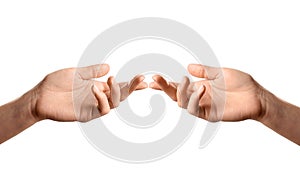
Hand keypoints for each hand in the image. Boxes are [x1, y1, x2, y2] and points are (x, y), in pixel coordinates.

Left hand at [32, 64, 146, 121]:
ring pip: (115, 103)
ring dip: (118, 92)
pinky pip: (102, 109)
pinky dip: (103, 99)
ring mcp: (93, 106)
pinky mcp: (87, 114)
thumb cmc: (55, 84)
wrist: (40, 96)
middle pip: (121, 95)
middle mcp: (98, 97)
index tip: (143, 78)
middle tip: (142, 80)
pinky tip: (95, 89)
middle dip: (133, 88)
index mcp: (97, 87)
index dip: (131, 83)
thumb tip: (109, 67)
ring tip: (112, 80)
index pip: (118, 85)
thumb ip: (92, 71)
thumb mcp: (76, 73)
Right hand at [150, 64, 264, 121]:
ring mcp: (203, 106)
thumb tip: (188, 67)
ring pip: (182, 103)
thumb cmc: (241, 83)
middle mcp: (199, 97)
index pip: (179, 86)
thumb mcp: (220, 72)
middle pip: (176, 95)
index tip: (153, 78)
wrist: (255, 96)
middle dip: (165, 88)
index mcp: (200, 87)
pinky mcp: (209, 114)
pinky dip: (194, 100)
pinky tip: (201, 89)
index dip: (166, 83)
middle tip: (155, 81)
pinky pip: (194, 110)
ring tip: (184, 81)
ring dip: (179, 92)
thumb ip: (204, 71)